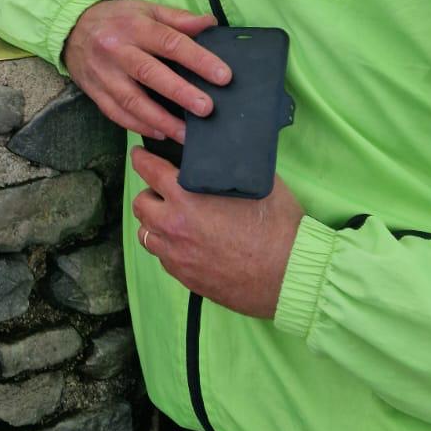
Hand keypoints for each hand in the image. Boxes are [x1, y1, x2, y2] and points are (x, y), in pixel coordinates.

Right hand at [62, 0, 228, 139]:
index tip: (223, 76)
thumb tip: (209, 24)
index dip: (198, 59)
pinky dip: (139, 125)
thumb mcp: (146, 9)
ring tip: (187, 134)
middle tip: (206, 109)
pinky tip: (160, 134)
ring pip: (132, 101)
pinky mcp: (95, 92)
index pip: (170, 43)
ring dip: (161, 120)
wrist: (71, 28)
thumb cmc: (117, 19)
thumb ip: (178, 18)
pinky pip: (116, 113)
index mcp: (135, 26)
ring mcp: (104, 74)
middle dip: (180, 93)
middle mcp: (117, 50)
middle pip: (150, 73)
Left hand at [131, 147, 304, 317]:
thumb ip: (227, 166)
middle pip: (140, 204)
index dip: (141, 159)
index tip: (139, 156)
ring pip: (147, 234)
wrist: (291, 275)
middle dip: (150, 194)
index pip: (148, 170)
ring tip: (174, 219)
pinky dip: (169, 248)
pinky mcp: (186, 278)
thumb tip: (220, 153)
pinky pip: (163, 258)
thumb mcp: (255, 182)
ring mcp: (177, 256)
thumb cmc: (278, 227)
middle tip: (164, 191)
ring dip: (156, 223)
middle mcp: (174, 226)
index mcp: (186, 197)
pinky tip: (188, 243)